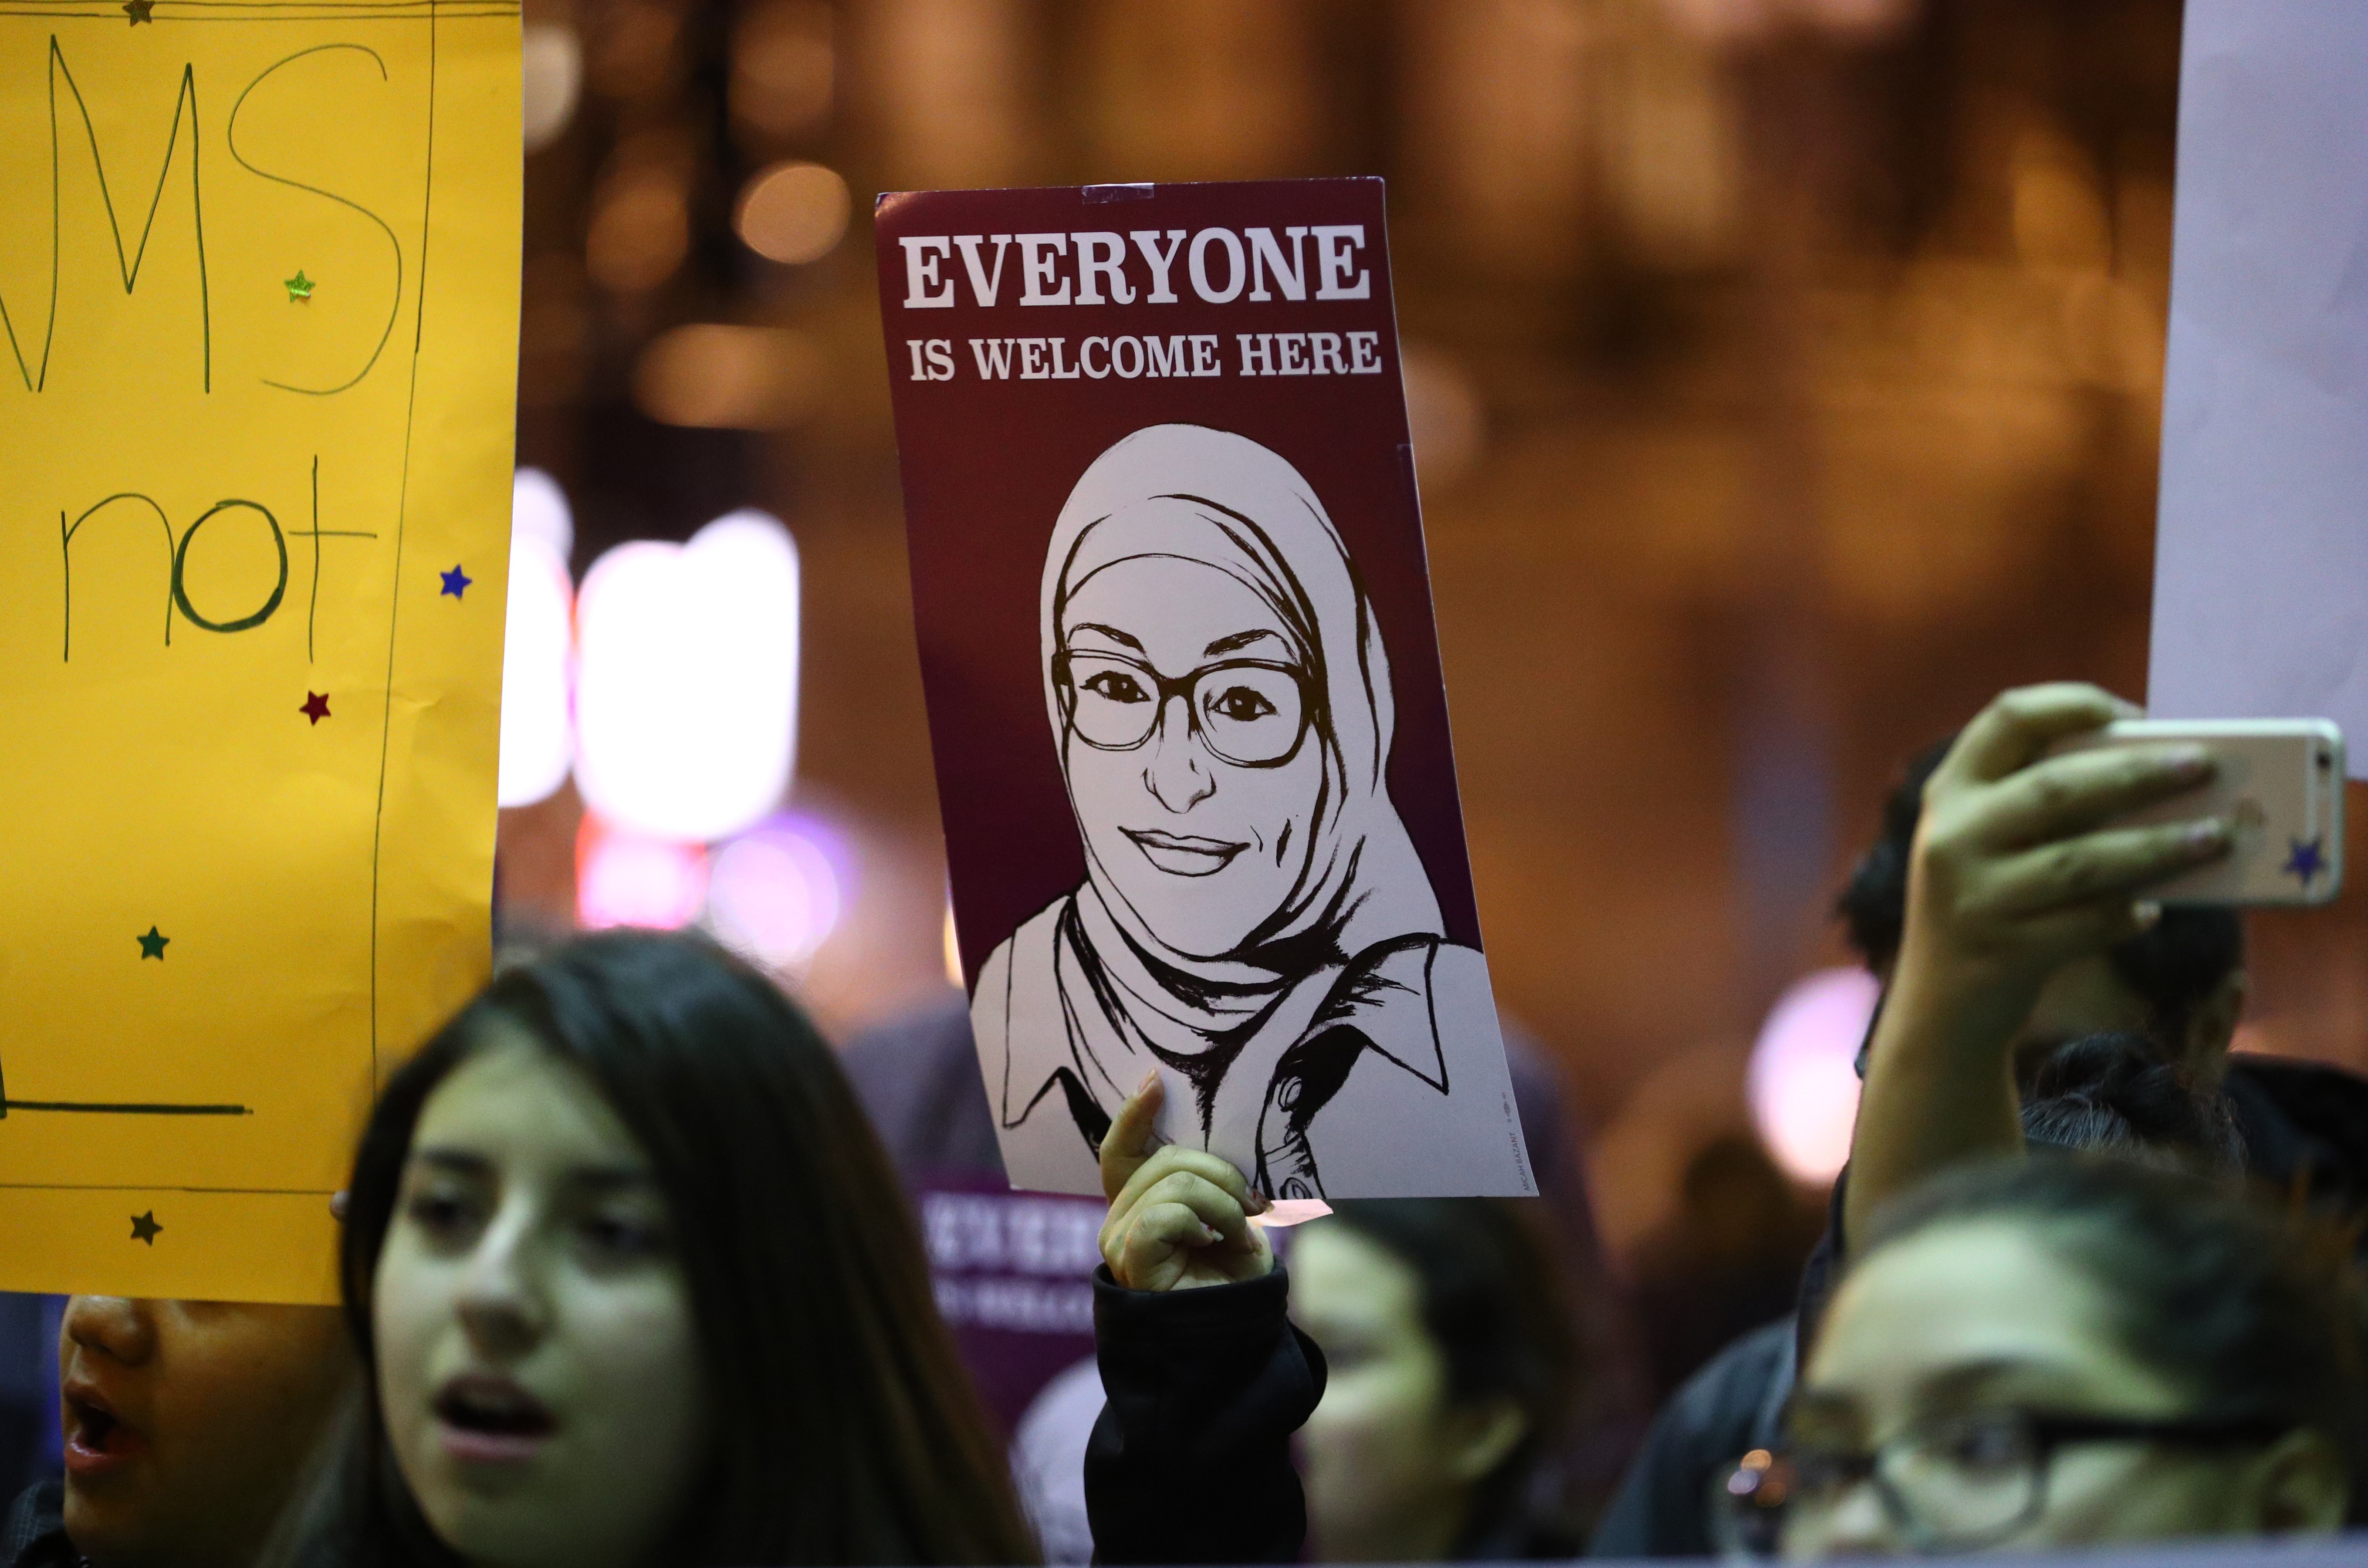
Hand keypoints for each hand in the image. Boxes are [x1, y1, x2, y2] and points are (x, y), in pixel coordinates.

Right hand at [1098, 1073, 1272, 1291]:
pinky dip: (1204, 1223)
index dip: (1133, 1114)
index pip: (1120, 1149)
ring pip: (1174, 1184)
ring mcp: (1119, 1240)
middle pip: (1165, 1159)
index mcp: (1138, 1200)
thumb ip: (1203, 1173)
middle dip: (1220, 1173)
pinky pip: (1165, 1215)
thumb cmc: (1231, 1270)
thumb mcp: (1224, 1207)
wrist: (1240, 1327)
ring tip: (1241, 1234)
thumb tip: (1210, 1126)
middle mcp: (1119, 1217)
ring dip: (1224, 1205)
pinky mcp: (1130, 1260)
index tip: (1155, 1080)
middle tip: (1251, 1205)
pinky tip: (1217, 1245)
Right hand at [1891, 682, 2229, 1048]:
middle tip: (2202, 765)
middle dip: (2138, 773)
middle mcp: (1953, 836)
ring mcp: (1975, 895)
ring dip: (2156, 846)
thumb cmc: (1986, 901)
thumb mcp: (1986, 838)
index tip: (2136, 714)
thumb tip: (2152, 765)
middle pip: (2057, 788)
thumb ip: (2039, 800)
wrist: (1940, 1002)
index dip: (2074, 704)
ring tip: (2213, 838)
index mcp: (1951, 791)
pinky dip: (2125, 915)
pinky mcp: (2003, 950)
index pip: (2009, 718)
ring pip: (2081, 860)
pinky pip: (2083, 925)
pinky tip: (2153, 911)